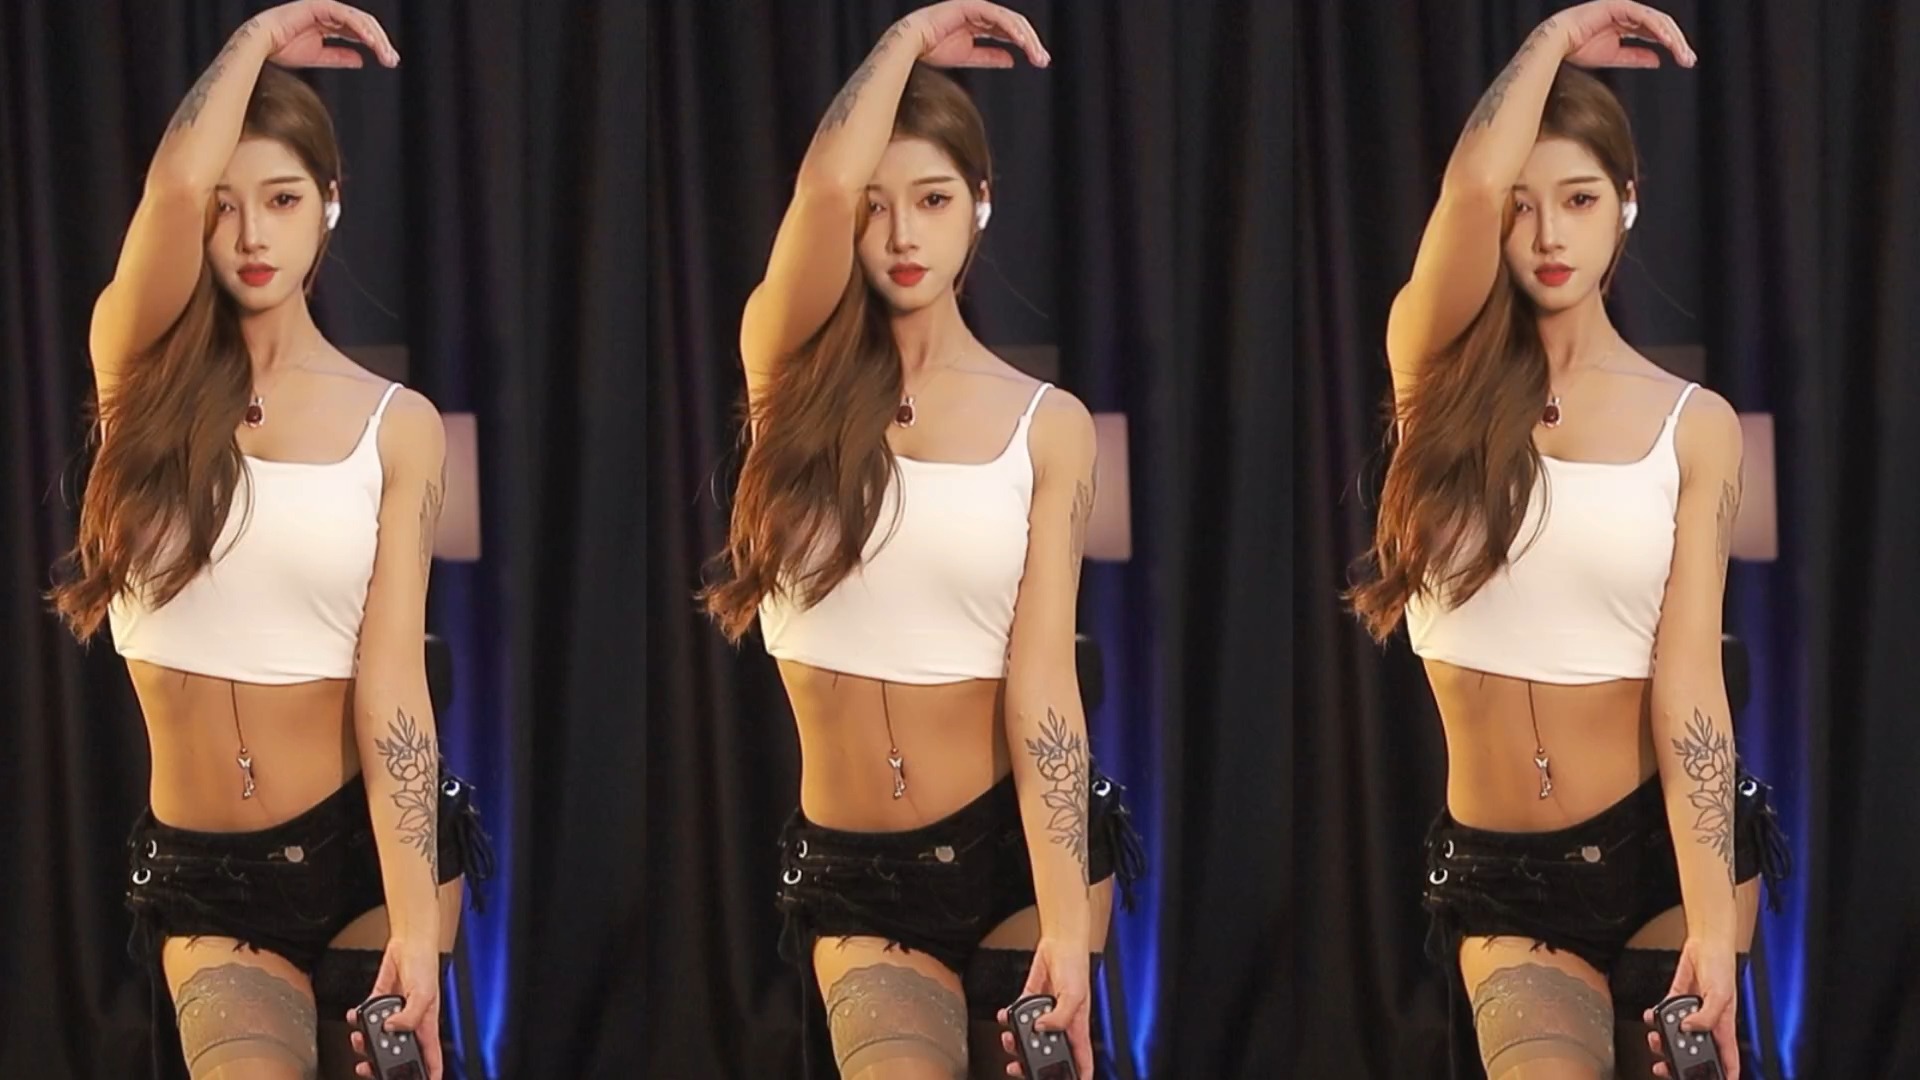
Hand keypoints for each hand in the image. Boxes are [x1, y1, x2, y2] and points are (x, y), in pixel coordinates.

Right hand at [252, 1, 399, 69]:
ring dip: (375, 37)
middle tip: (392, 60)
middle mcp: (329, 14)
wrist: (259, 45)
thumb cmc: (281, 49)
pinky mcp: (318, 6)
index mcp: (329, 24)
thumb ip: (339, 56)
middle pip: (363, 25)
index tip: (389, 61)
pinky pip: (345, 16)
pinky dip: (359, 28)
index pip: (360, 32)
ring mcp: (324, 8)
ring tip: (385, 53)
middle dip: (381, 42)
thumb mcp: (318, 56)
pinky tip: (371, 42)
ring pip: (358, 20)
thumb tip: (360, 60)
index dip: (377, 45)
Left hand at [346, 938, 443, 1079]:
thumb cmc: (425, 965)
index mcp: (425, 1025)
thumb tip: (391, 1029)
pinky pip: (365, 1016)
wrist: (410, 942)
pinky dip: (356, 1019)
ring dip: (364, 1042)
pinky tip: (355, 1016)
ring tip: (359, 1038)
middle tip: (367, 1067)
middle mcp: (409, 1022)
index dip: (427, 1075)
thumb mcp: (424, 994)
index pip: (429, 1058)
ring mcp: (393, 1013)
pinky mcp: (380, 1002)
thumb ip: (410, 1016)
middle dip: (380, 1063)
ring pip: (377, 1038)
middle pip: (396, 1053)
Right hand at [904, 1, 1049, 69]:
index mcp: (979, 23)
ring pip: (1009, 20)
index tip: (1039, 61)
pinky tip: (1021, 42)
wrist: (910, 44)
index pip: (1010, 32)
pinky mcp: (970, 5)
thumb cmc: (931, 49)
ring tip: (1036, 54)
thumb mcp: (968, 56)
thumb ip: (989, 57)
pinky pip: (996, 16)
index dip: (1026, 46)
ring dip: (1026, 37)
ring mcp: (975, 7)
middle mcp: (980, 13)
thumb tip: (1011, 60)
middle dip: (1031, 42)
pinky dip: (1010, 29)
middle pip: (1013, 25)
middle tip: (1043, 60)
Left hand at [995, 937, 1092, 1077]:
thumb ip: (1060, 1016)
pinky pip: (1017, 1016)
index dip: (1077, 1076)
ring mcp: (1045, 1013)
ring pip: (1029, 1038)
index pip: (1080, 1060)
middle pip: (1048, 1053)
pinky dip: (1008, 1018)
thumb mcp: (1074, 995)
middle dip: (1032, 1062)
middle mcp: (1060, 1023)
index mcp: (1076, 1027)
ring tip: (1009, 1039)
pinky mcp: (1031, 1001)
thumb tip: (1042, 1029)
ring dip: (1016, 1042)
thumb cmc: (1076, 966)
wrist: (1060, 942)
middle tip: (1019, 1066)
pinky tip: (1006, 1017)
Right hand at [1552, 1, 1695, 69]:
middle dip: (1677, 43)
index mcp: (1626, 24)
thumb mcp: (1613, 57)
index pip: (1656, 32)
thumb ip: (1635, 57)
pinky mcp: (1618, 6)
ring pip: (1656, 21)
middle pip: (1661, 26)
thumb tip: (1657, 61)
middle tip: (1689, 60)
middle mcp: (1628, 13)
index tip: (1685, 61)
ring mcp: (1623, 7)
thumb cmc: (1576, 49)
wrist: (1554, 44)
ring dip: (1672, 38)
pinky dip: (1657, 29)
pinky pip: (1643, 17)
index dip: (1672, 46)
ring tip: (1681, 53)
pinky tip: (1667, 42)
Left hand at [1644, 937, 1740, 1079]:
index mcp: (1722, 1026)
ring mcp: (1690, 1013)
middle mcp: (1706, 1022)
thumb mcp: (1721, 995)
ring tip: (1655, 1040)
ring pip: (1675, 1036)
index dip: (1722, 1075)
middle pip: (1694, 1051)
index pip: (1726, 1058)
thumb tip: (1689, 1029)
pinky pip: (1663, 1015)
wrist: (1706, 944)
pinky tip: (1650, 1017)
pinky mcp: (1676, 1000)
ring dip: (1662, 1041)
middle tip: (1664, 1066)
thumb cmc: (1722, 967)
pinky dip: (1654, 1018)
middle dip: (1679, 1061)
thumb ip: (1707, 1016)